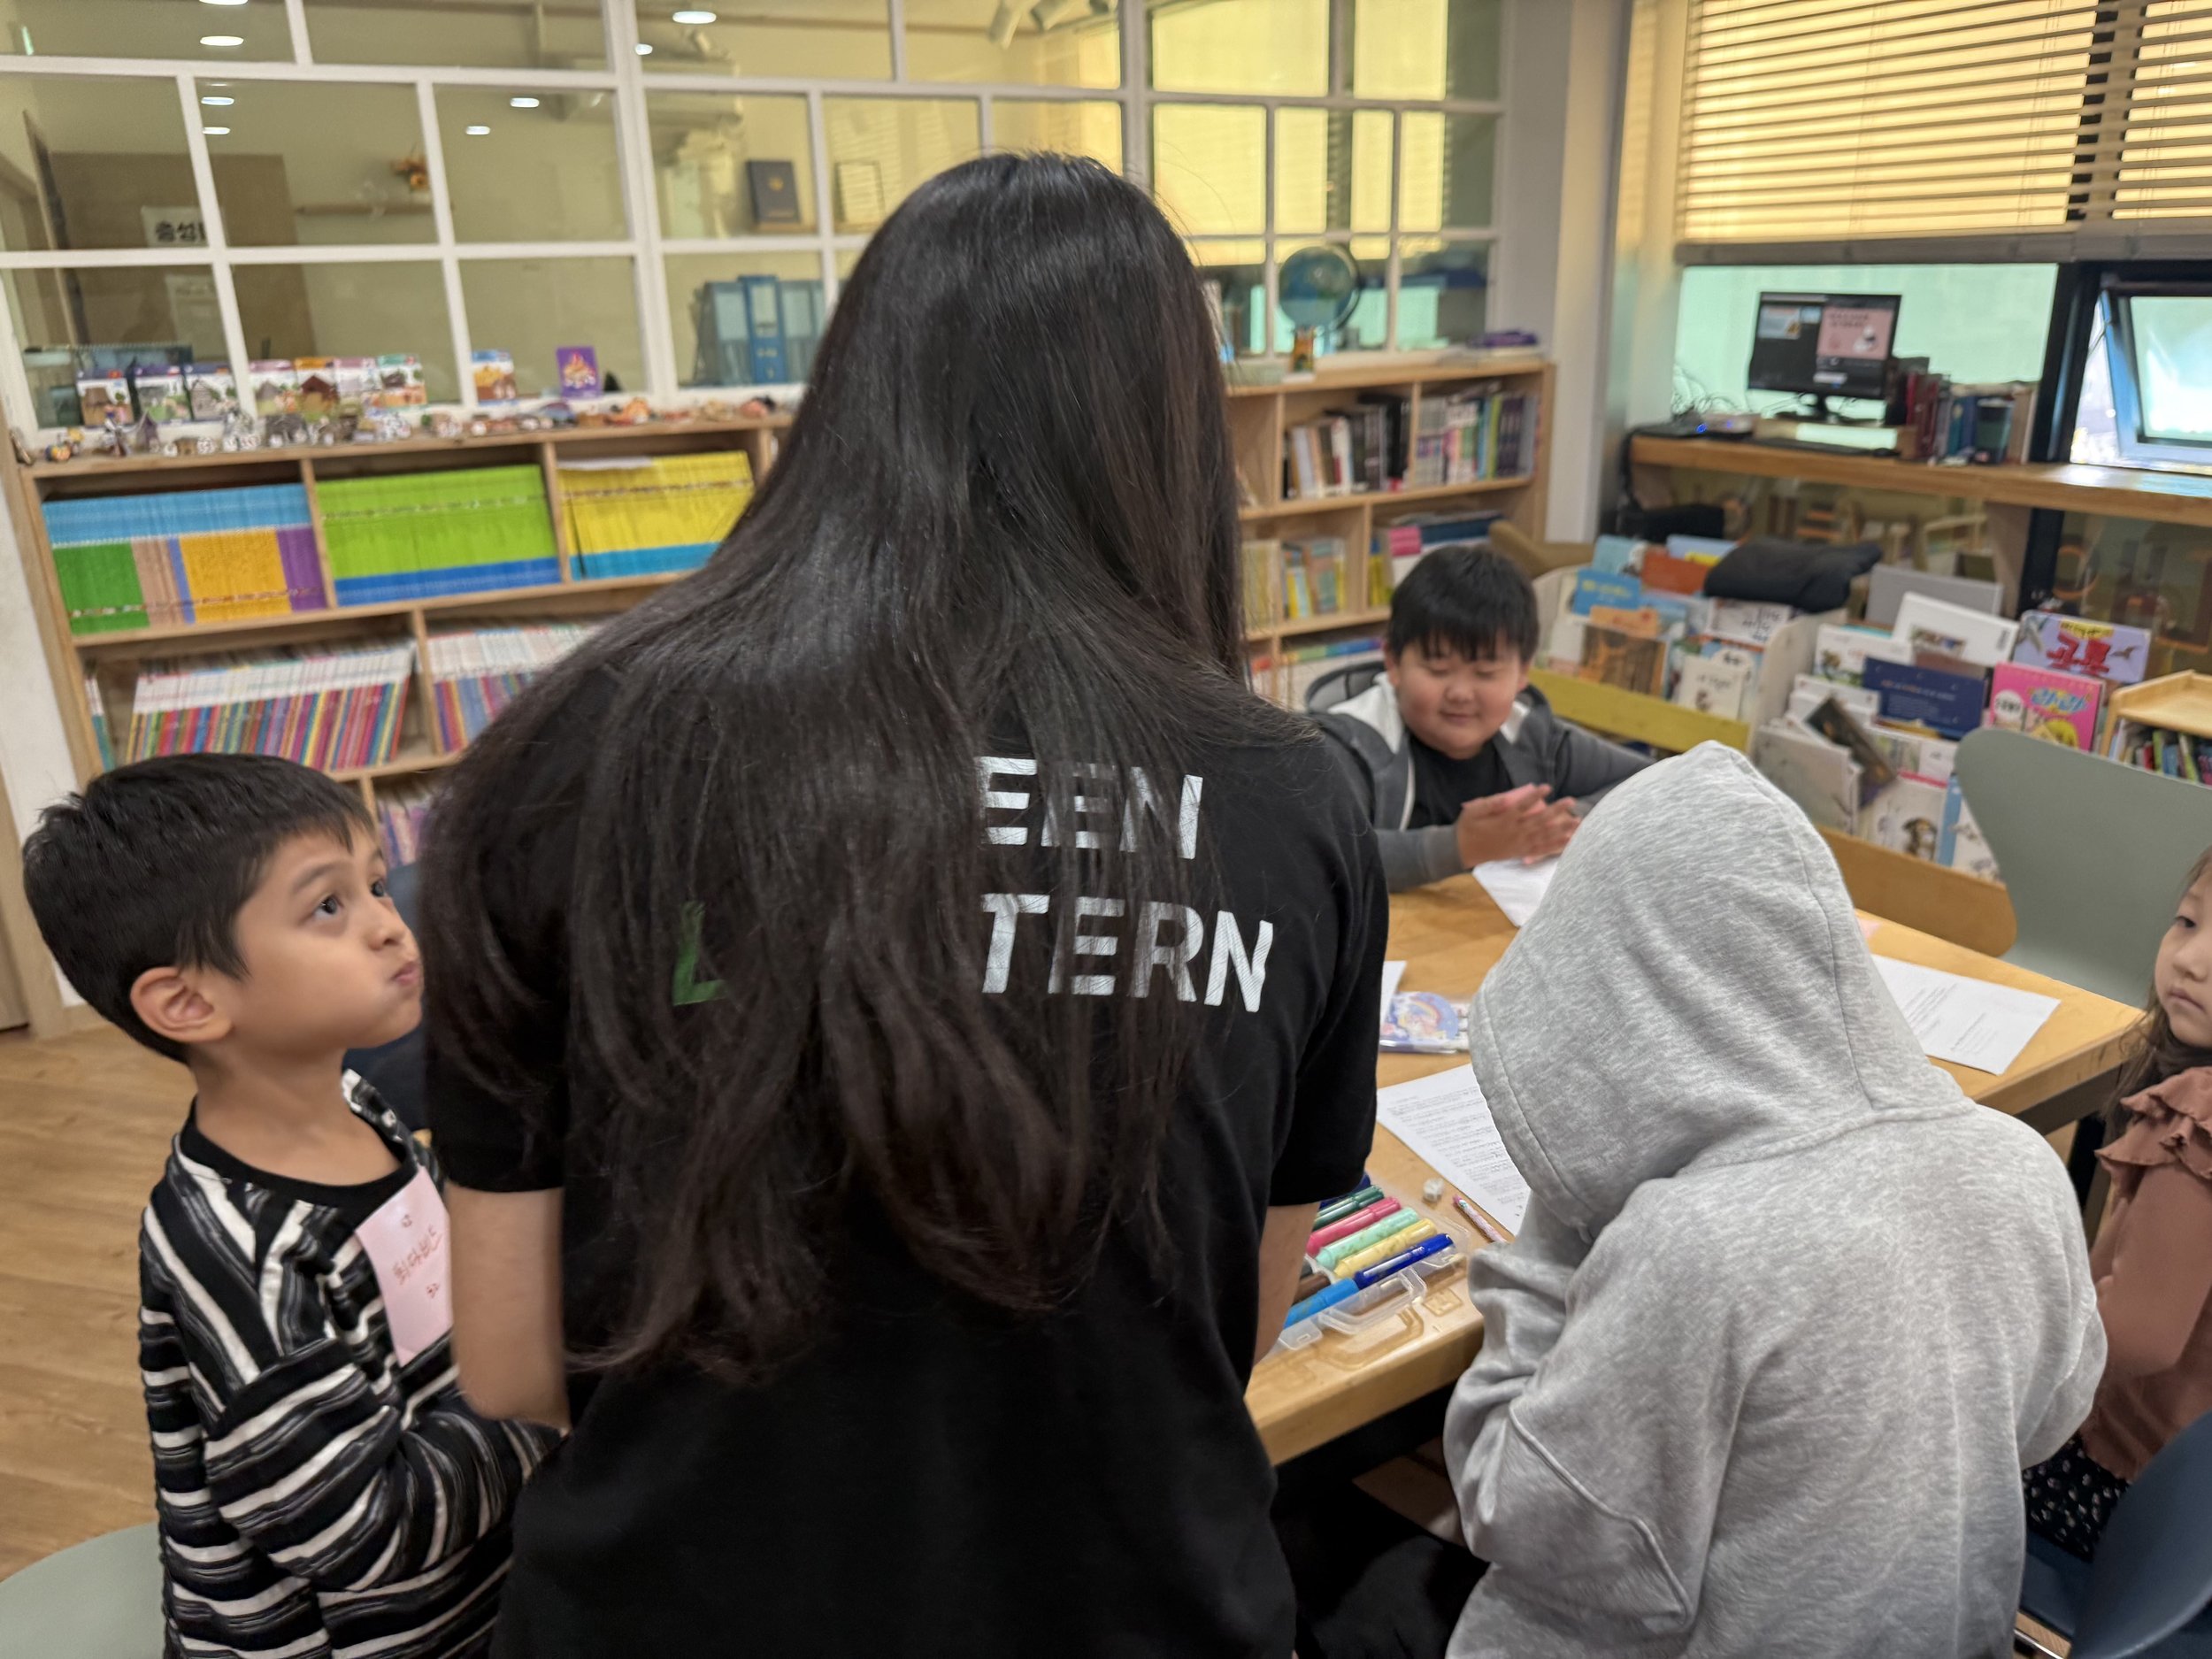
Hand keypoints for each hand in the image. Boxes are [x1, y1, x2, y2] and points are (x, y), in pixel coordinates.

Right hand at [1455, 784, 1578, 868]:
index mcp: (1503, 821)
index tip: (1546, 787)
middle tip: (1571, 801)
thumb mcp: (1473, 811)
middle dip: (1557, 811)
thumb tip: (1508, 798)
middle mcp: (1515, 833)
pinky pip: (1542, 850)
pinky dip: (1556, 846)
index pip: (1522, 807)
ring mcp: (1520, 844)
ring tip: (1578, 821)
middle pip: (1539, 821)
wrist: (1463, 851)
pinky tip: (1569, 841)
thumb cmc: (1468, 827)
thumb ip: (1491, 803)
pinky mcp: (1521, 852)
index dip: (1535, 796)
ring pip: (1545, 836)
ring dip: (1562, 829)